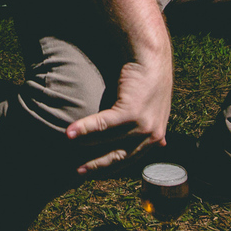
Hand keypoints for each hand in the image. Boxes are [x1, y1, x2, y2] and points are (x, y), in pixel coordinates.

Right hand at [66, 51, 173, 173]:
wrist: (151, 57)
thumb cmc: (150, 80)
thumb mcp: (157, 109)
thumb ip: (154, 128)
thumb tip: (163, 144)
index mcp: (156, 136)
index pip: (131, 159)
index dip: (111, 167)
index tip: (94, 173)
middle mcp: (151, 134)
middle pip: (120, 157)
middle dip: (97, 166)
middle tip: (78, 172)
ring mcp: (142, 124)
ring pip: (108, 141)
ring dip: (85, 145)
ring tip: (67, 145)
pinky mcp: (131, 112)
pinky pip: (103, 125)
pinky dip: (85, 129)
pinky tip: (69, 132)